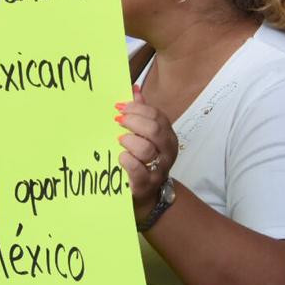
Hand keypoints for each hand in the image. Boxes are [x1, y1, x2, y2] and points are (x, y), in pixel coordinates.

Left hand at [115, 85, 179, 224]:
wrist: (147, 196)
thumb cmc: (143, 161)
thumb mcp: (144, 135)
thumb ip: (141, 113)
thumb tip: (133, 89)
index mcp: (167, 135)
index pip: (157, 115)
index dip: (137, 108)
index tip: (119, 106)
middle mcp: (166, 151)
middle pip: (154, 129)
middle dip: (133, 121)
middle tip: (118, 121)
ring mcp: (158, 168)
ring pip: (146, 149)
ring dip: (129, 141)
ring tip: (119, 140)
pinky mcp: (146, 184)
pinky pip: (137, 169)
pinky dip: (126, 160)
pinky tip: (120, 156)